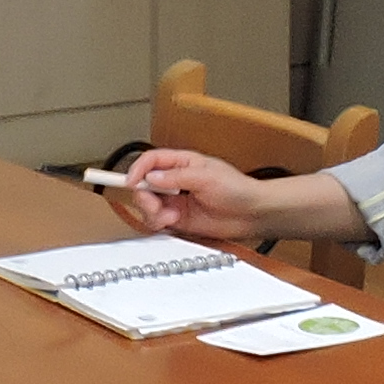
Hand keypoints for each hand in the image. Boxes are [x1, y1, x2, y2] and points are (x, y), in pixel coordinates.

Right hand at [104, 148, 276, 244]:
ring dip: (152, 212)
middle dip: (144, 196)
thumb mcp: (206, 177)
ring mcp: (176, 201)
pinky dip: (160, 223)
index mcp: (182, 163)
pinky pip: (158, 221)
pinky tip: (174, 222)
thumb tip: (152, 177)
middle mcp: (176, 181)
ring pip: (148, 205)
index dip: (137, 169)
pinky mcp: (179, 219)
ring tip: (169, 216)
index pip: (151, 161)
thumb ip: (177, 177)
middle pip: (144, 185)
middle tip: (154, 205)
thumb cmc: (237, 189)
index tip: (130, 181)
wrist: (252, 215)